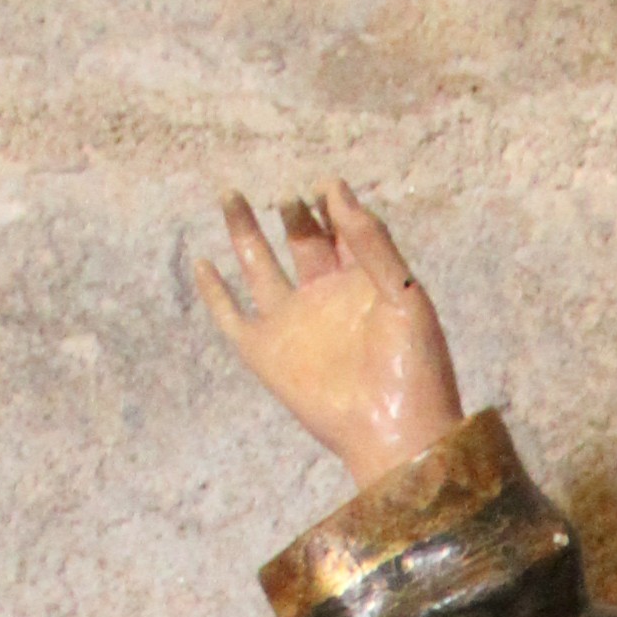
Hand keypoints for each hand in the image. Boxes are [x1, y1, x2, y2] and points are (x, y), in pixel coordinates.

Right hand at [197, 178, 463, 491]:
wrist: (396, 430)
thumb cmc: (413, 368)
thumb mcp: (405, 294)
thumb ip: (374, 243)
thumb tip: (334, 191)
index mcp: (363, 283)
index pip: (342, 230)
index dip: (334, 203)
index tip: (326, 186)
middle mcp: (324, 298)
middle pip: (301, 241)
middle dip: (294, 214)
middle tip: (290, 197)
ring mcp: (293, 324)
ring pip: (259, 266)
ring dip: (245, 230)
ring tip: (232, 194)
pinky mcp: (266, 352)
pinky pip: (231, 317)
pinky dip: (214, 292)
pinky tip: (203, 262)